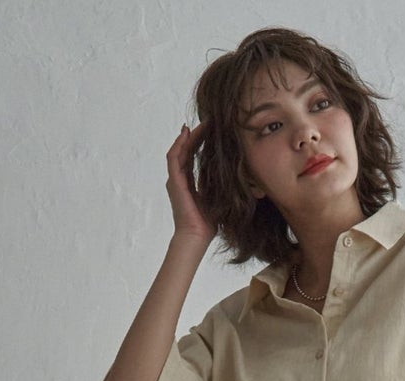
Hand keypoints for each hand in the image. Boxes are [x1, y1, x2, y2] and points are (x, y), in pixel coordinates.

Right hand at [166, 122, 216, 246]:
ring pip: (179, 151)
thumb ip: (216, 182)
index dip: (200, 141)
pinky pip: (173, 158)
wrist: (197, 236)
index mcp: (188, 182)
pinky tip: (186, 134)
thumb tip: (230, 169)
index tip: (210, 129)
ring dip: (188, 136)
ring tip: (199, 124)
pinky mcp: (174, 182)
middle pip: (186, 150)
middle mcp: (179, 179)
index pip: (193, 155)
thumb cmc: (207, 222)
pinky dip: (179, 145)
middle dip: (196, 134)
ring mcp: (175, 180)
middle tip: (207, 121)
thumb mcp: (216, 196)